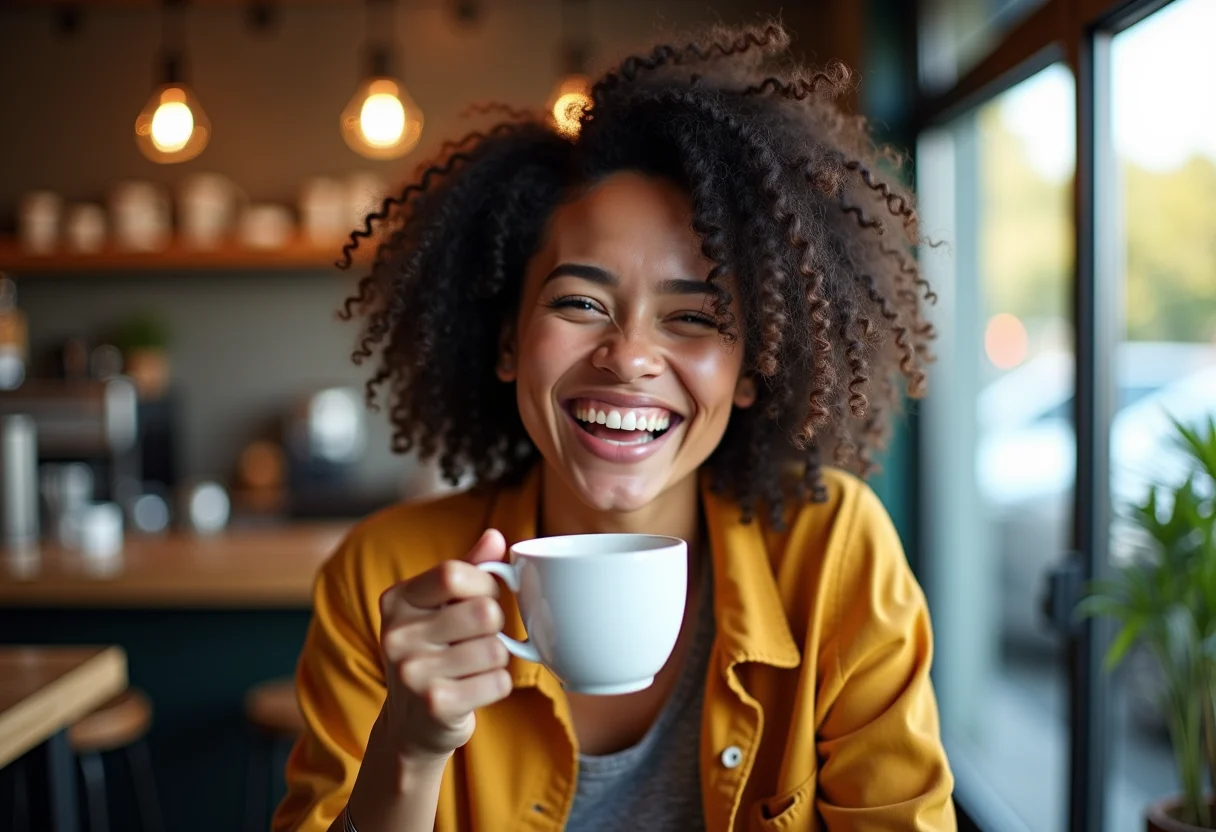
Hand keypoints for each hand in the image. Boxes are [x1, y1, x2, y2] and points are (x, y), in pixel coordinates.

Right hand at [376, 529, 511, 762]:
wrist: (411, 726)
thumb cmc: (432, 654)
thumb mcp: (438, 607)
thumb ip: (467, 569)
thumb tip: (495, 536)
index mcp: (396, 601)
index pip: (453, 573)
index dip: (484, 583)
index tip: (485, 596)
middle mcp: (396, 635)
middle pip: (483, 611)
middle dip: (495, 625)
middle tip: (479, 638)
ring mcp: (413, 672)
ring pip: (496, 649)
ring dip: (497, 659)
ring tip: (473, 666)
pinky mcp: (435, 705)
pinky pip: (498, 682)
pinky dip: (497, 685)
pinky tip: (474, 688)